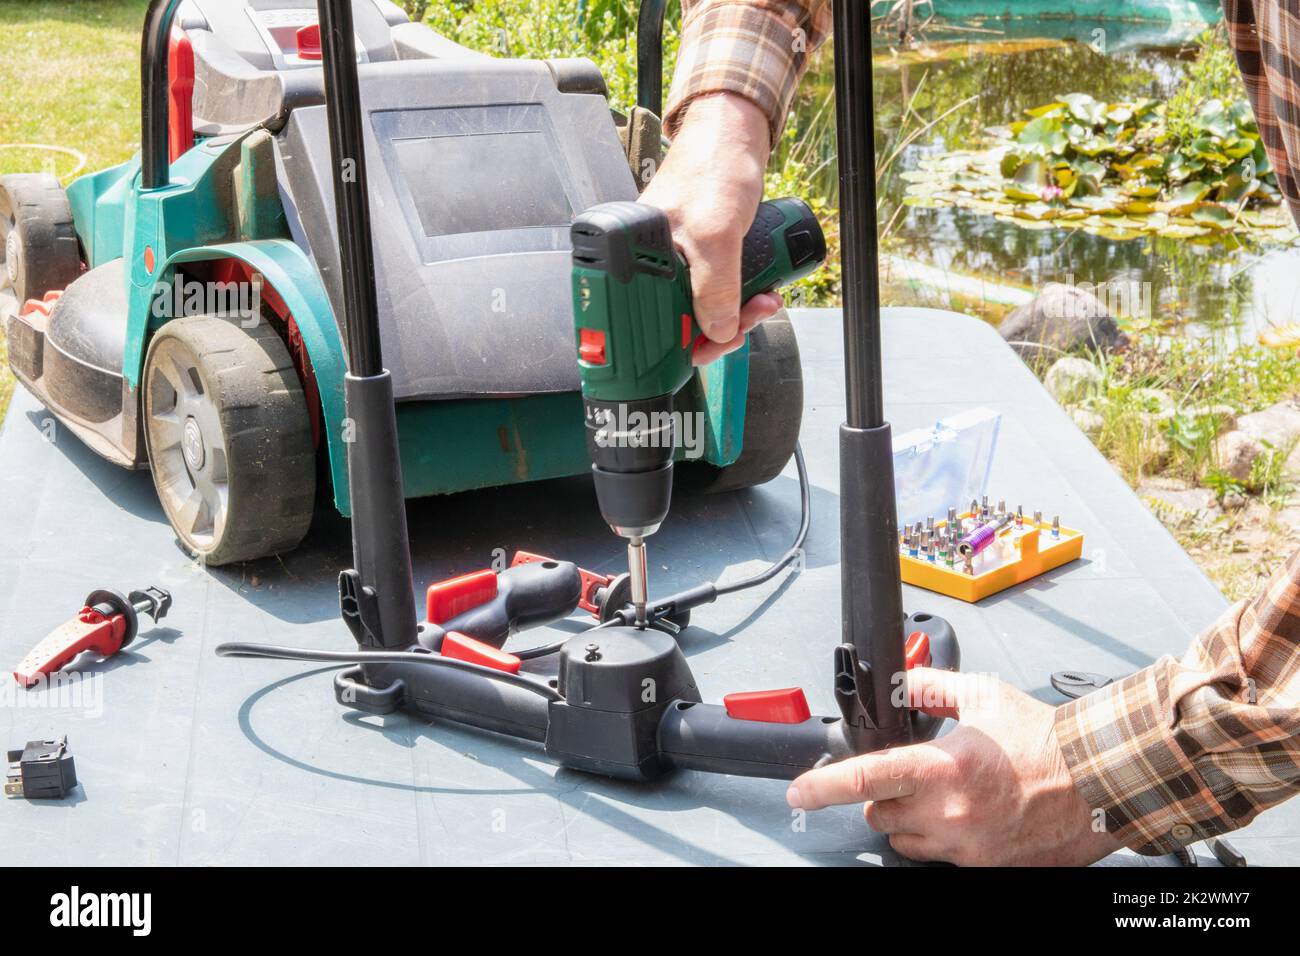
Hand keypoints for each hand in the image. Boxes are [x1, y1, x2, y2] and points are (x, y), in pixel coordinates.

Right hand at [639, 92, 783, 365]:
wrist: (738, 132)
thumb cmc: (714, 166)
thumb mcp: (716, 233)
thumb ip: (714, 287)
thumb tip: (717, 332)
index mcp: (636, 257)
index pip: (651, 320)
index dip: (687, 341)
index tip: (717, 345)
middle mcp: (652, 261)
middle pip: (681, 319)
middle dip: (722, 326)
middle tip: (752, 315)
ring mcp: (678, 257)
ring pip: (704, 307)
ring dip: (738, 312)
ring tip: (764, 300)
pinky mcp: (702, 251)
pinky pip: (718, 288)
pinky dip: (740, 296)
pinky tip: (761, 291)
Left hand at [786, 668, 1122, 865]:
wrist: (1099, 783)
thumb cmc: (1046, 741)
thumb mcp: (984, 696)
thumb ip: (932, 687)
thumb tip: (902, 682)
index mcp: (943, 768)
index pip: (865, 779)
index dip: (822, 787)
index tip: (799, 793)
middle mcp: (948, 812)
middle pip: (879, 812)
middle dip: (884, 793)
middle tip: (912, 775)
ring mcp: (965, 846)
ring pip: (904, 838)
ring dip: (910, 818)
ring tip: (946, 794)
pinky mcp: (982, 866)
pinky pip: (938, 857)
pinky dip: (940, 837)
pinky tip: (967, 815)